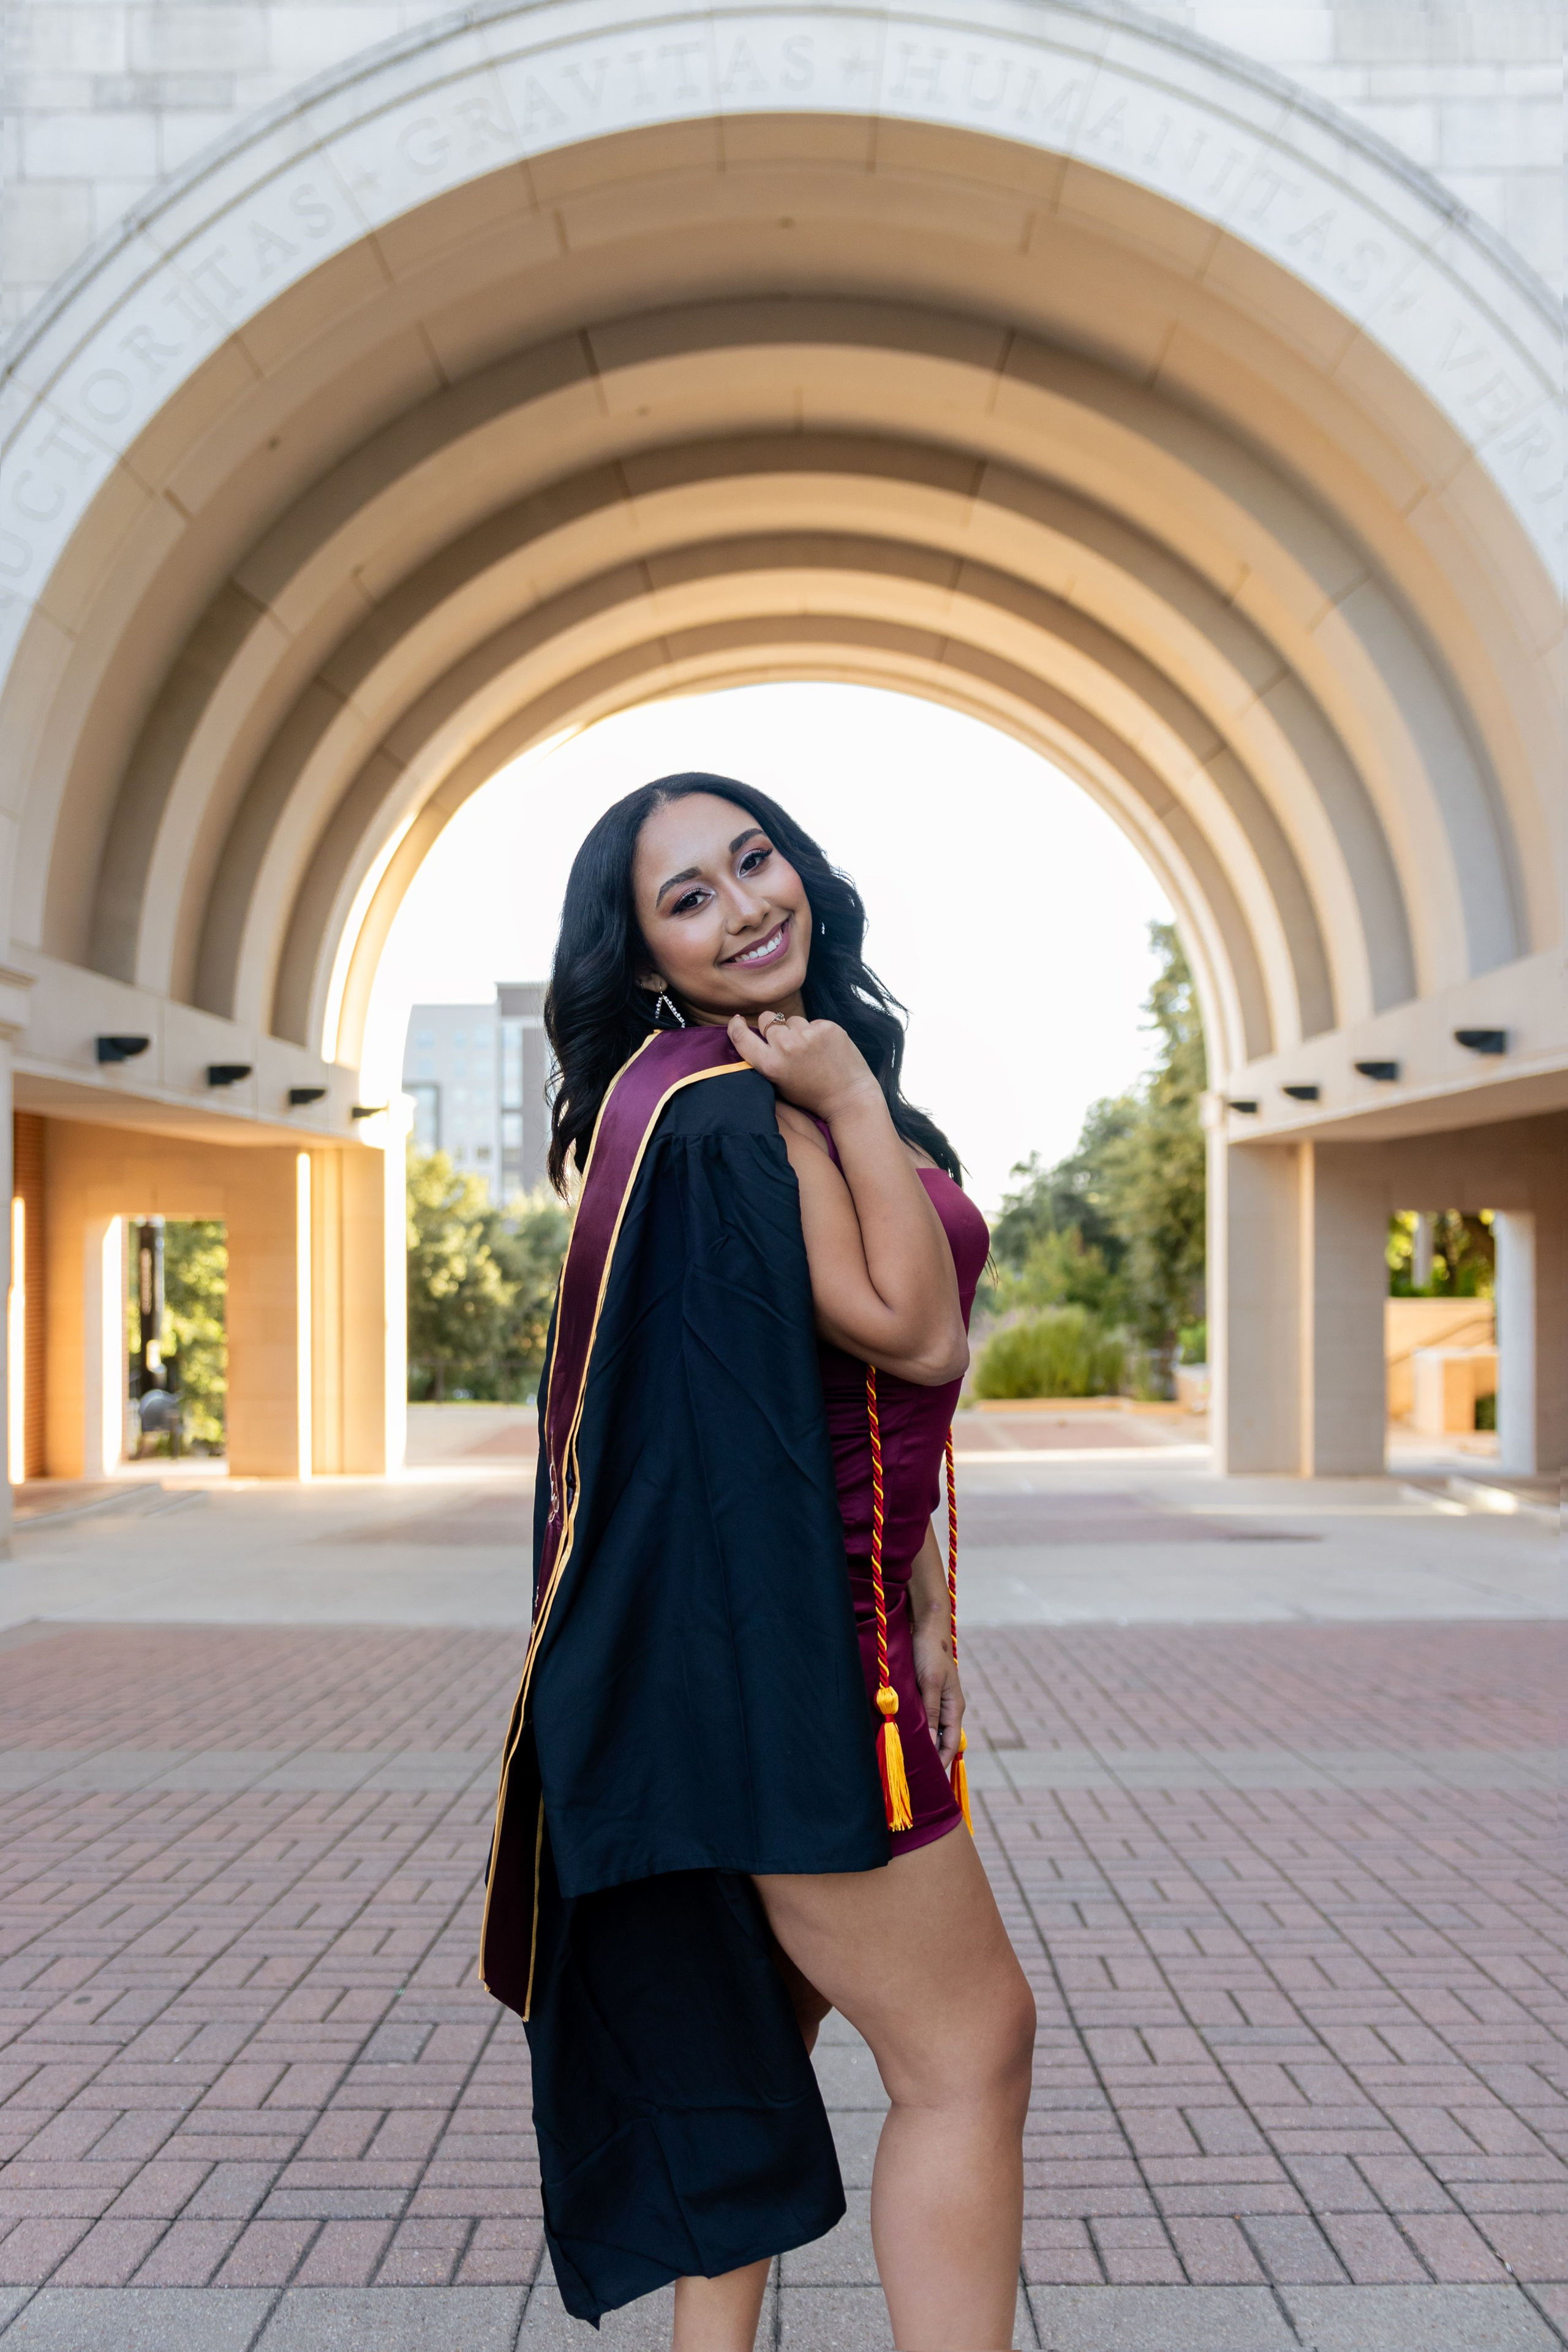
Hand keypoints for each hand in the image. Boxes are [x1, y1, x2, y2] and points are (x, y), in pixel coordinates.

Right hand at [727, 1010, 881, 1123]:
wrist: (849, 1097)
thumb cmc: (812, 1095)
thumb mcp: (779, 1084)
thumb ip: (764, 1060)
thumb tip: (753, 1034)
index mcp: (770, 1065)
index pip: (742, 1037)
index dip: (736, 1026)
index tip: (736, 1020)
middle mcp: (786, 1046)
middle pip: (767, 1020)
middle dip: (773, 1027)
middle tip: (785, 1041)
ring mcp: (808, 1034)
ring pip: (791, 1020)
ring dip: (797, 1030)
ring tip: (810, 1050)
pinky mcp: (827, 1027)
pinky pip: (813, 1022)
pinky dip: (816, 1032)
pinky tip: (824, 1048)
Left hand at [911, 1608, 964, 1770]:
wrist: (924, 1627)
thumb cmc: (929, 1653)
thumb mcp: (930, 1682)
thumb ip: (930, 1710)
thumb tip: (930, 1739)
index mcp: (954, 1707)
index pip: (951, 1744)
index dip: (941, 1762)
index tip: (929, 1779)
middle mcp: (946, 1707)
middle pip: (940, 1739)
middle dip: (930, 1756)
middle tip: (914, 1774)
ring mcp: (935, 1700)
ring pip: (929, 1729)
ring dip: (919, 1742)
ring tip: (905, 1759)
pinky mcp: (924, 1693)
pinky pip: (920, 1717)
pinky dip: (912, 1727)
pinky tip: (899, 1733)